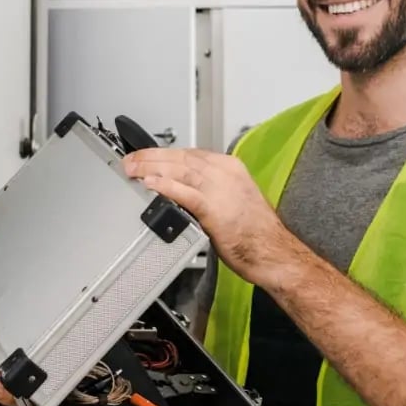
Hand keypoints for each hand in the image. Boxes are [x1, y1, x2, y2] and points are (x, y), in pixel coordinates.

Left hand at [122, 147, 289, 285]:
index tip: (147, 156)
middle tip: (131, 160)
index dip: (164, 154)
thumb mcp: (234, 199)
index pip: (190, 153)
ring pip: (180, 170)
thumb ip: (210, 190)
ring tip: (132, 169)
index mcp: (230, 168)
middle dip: (152, 157)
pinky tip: (150, 184)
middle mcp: (225, 173)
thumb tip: (185, 188)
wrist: (274, 252)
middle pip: (181, 158)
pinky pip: (185, 193)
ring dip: (151, 168)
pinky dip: (166, 186)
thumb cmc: (257, 232)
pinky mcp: (215, 208)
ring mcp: (221, 189)